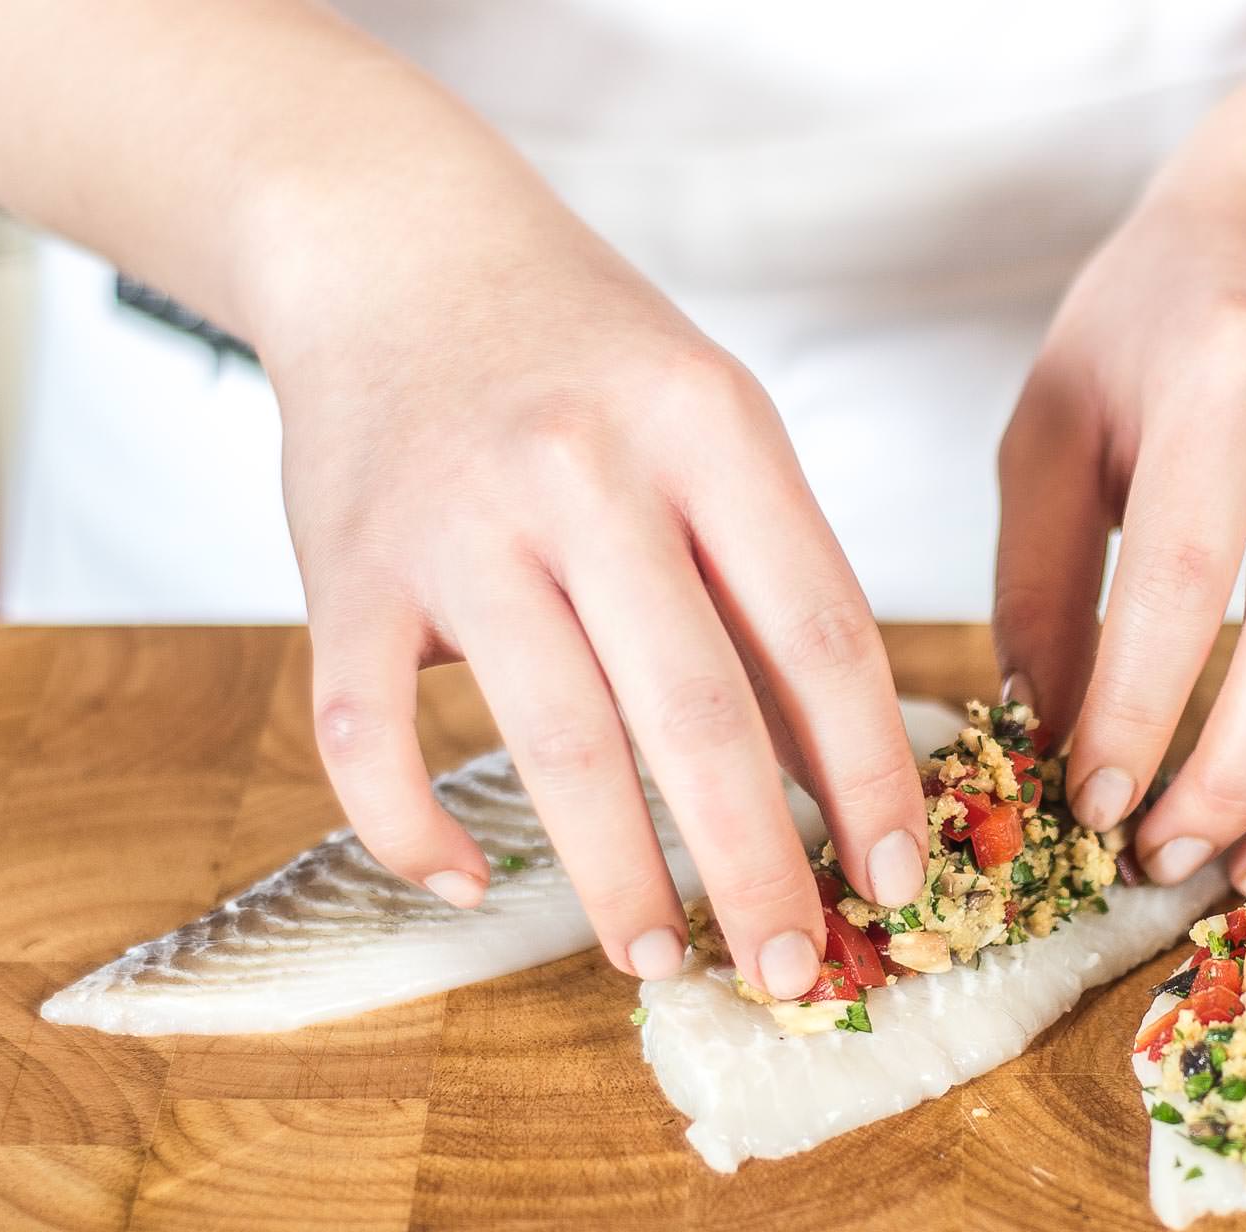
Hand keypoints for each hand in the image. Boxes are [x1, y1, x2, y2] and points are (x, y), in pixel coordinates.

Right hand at [266, 212, 926, 998]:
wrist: (394, 248)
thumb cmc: (587, 360)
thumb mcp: (713, 428)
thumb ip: (771, 582)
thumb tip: (837, 778)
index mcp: (708, 427)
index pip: (820, 632)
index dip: (871, 774)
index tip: (901, 876)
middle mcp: (583, 470)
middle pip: (697, 711)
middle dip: (758, 865)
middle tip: (795, 969)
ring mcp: (455, 523)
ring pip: (552, 742)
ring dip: (615, 876)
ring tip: (659, 958)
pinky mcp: (344, 572)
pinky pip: (368, 738)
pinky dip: (415, 832)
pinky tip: (469, 884)